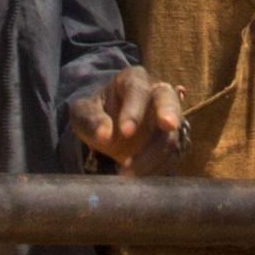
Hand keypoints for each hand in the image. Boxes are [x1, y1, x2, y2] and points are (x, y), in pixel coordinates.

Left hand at [68, 67, 186, 175]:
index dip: (134, 110)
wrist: (107, 128)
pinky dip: (156, 168)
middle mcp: (156, 93)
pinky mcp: (171, 139)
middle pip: (169, 100)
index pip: (137, 90)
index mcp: (133, 80)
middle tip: (168, 126)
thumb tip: (105, 136)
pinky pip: (171, 155)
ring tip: (124, 171)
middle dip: (170, 114)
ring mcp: (168, 116)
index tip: (126, 132)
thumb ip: (91, 120)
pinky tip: (136, 175)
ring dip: (152, 157)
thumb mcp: (83, 113)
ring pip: (171, 134)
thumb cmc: (95, 114)